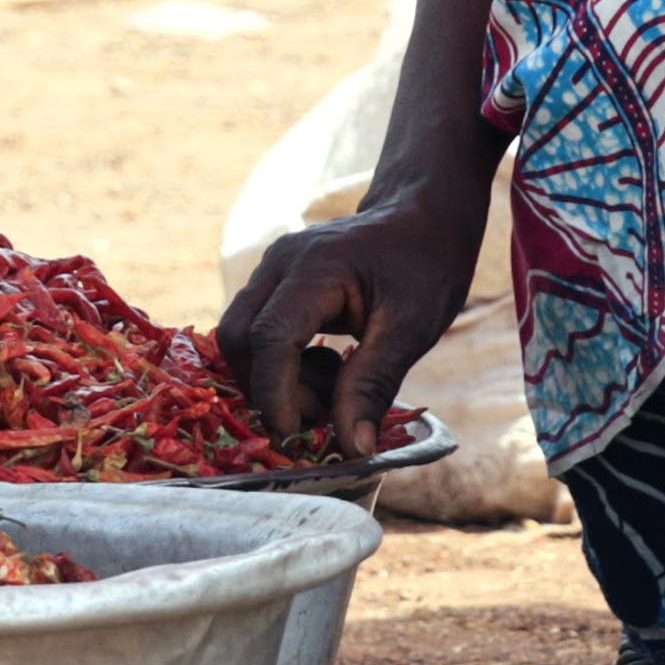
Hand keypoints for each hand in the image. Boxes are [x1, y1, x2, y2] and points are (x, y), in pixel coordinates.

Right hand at [216, 189, 481, 457]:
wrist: (423, 215)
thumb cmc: (426, 265)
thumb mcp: (412, 330)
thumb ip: (373, 386)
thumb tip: (351, 449)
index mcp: (316, 268)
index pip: (270, 337)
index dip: (274, 394)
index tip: (296, 435)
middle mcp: (279, 262)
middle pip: (238, 337)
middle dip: (268, 387)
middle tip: (321, 412)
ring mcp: (271, 268)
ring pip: (241, 337)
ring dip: (276, 377)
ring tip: (333, 387)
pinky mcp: (274, 282)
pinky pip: (257, 331)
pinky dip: (282, 363)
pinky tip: (328, 365)